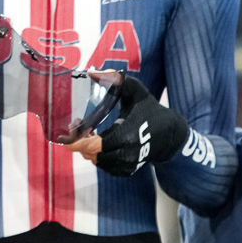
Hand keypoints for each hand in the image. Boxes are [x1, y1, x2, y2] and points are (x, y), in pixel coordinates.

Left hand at [73, 71, 188, 175]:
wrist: (169, 134)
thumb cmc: (150, 110)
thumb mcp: (136, 91)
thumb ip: (115, 79)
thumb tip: (91, 72)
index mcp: (127, 134)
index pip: (96, 145)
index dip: (79, 140)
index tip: (72, 129)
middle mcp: (127, 153)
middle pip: (93, 154)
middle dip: (80, 142)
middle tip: (77, 129)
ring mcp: (128, 163)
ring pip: (98, 162)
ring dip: (88, 150)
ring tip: (88, 135)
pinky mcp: (127, 170)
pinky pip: (106, 167)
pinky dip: (97, 157)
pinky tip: (97, 145)